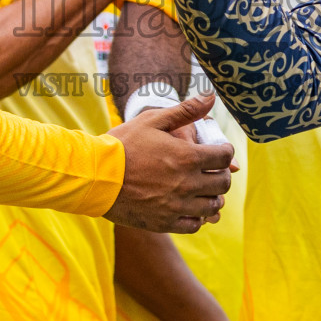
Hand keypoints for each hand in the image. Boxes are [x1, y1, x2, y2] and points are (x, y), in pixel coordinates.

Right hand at [105, 93, 233, 232]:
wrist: (95, 176)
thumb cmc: (123, 144)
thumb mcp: (153, 120)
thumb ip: (185, 110)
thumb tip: (211, 96)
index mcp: (187, 157)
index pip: (224, 157)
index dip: (226, 151)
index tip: (220, 151)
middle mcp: (186, 183)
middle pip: (223, 183)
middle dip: (223, 174)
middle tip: (214, 170)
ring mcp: (176, 206)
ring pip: (212, 206)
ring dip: (212, 196)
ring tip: (203, 189)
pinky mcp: (164, 222)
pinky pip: (194, 224)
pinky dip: (197, 216)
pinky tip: (189, 206)